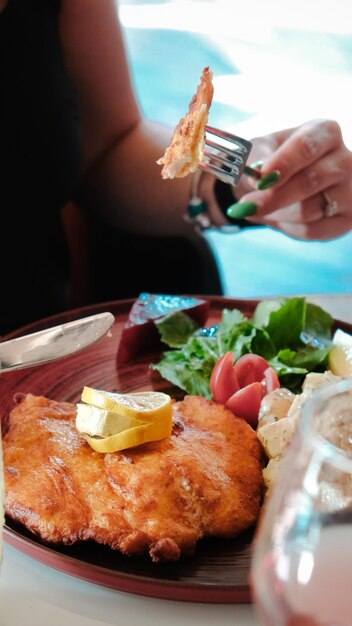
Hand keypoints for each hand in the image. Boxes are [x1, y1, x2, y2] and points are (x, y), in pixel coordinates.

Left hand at [229, 119, 351, 239]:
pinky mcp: (347, 219)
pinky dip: (288, 227)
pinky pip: (312, 230)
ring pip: (307, 210)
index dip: (284, 162)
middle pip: (309, 181)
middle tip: (246, 206)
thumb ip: (258, 159)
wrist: (284, 184)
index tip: (261, 176)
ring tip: (258, 208)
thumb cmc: (272, 160)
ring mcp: (350, 191)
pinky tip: (278, 218)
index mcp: (325, 132)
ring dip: (276, 213)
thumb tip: (258, 177)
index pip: (307, 145)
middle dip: (273, 197)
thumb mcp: (261, 151)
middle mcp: (345, 159)